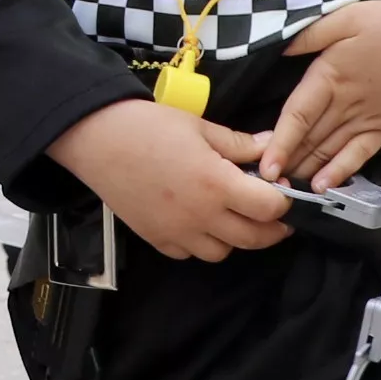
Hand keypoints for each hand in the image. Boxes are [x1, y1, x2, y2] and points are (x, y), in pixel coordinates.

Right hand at [43, 96, 287, 263]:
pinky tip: (199, 222)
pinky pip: (190, 254)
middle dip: (272, 228)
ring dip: (235, 238)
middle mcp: (201, 216)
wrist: (97, 139)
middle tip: (273, 214)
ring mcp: (177, 232)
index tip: (281, 190)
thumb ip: (239, 143)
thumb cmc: (149, 125)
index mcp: (217, 184)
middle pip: (255, 239)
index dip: (283, 201)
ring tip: (232, 217)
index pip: (271, 208)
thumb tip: (272, 145)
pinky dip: (201, 243)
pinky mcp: (156, 239)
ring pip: (223, 253)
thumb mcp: (200, 126)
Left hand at [264, 0, 380, 190]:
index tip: (263, 166)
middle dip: (286, 162)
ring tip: (285, 188)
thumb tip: (280, 50)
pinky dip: (341, 172)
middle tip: (264, 185)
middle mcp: (346, 105)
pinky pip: (359, 155)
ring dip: (307, 170)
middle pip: (310, 139)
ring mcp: (368, 120)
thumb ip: (312, 34)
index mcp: (331, 76)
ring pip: (330, 151)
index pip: (297, 115)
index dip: (279, 142)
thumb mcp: (349, 16)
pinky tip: (324, 187)